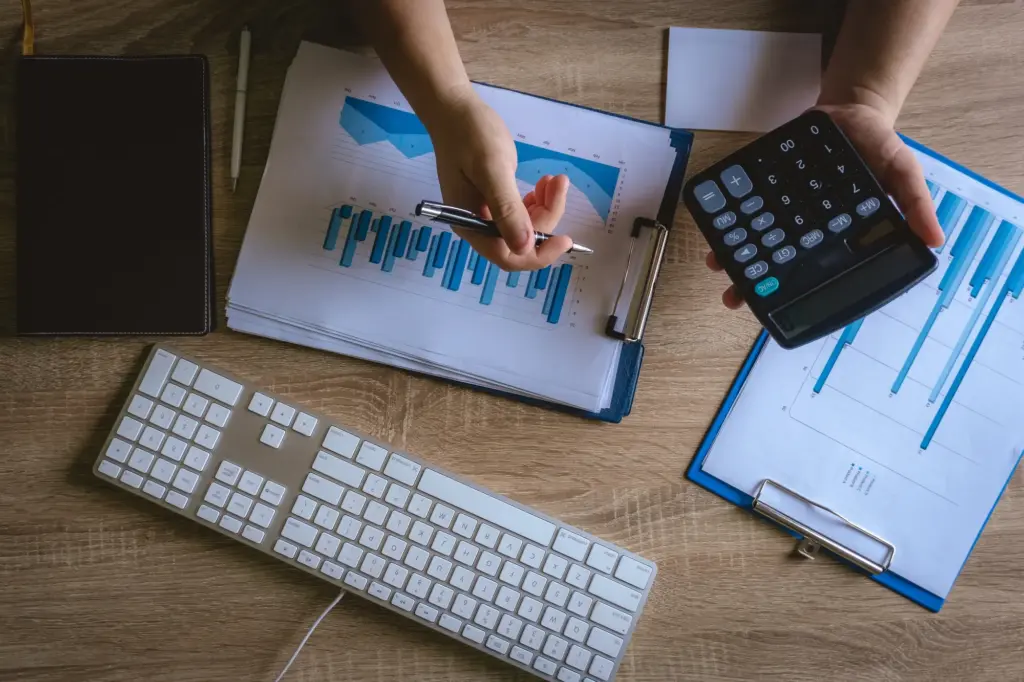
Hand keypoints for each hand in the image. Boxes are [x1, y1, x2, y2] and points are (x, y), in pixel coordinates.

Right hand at [426, 86, 571, 270]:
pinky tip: (544, 184)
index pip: (508, 257)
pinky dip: (537, 202)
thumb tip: (524, 248)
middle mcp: (477, 225)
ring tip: (553, 180)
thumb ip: (507, 209)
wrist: (454, 110)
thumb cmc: (470, 135)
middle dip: (545, 220)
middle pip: (521, 242)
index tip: (565, 238)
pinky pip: (521, 213)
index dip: (539, 254)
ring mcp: (486, 214)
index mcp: (471, 225)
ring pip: (525, 227)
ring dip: (545, 209)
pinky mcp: (494, 201)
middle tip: (558, 186)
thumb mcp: (492, 170)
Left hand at [706, 102, 945, 308]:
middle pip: (776, 263)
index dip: (795, 292)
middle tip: (735, 296)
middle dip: (753, 283)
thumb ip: (915, 203)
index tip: (775, 308)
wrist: (851, 109)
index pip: (814, 272)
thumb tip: (934, 240)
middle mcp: (805, 229)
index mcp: (836, 237)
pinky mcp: (766, 186)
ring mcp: (782, 209)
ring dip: (734, 255)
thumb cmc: (878, 147)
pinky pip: (745, 205)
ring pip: (754, 239)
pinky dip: (729, 217)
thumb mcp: (903, 171)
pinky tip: (716, 224)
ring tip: (717, 263)